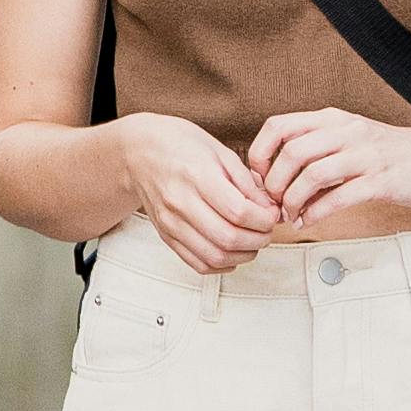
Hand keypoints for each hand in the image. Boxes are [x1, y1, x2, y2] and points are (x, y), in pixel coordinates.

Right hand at [115, 115, 285, 276]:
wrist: (139, 151)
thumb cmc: (180, 145)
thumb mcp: (219, 151)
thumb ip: (246, 182)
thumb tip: (268, 209)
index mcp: (197, 175)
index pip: (239, 211)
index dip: (264, 219)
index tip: (272, 214)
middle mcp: (180, 202)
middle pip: (228, 238)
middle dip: (258, 240)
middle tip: (266, 230)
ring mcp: (170, 222)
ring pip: (215, 256)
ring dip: (243, 256)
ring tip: (252, 242)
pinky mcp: (166, 235)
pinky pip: (197, 263)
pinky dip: (221, 265)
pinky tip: (232, 252)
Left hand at [244, 105, 410, 234]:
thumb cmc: (383, 153)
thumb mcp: (346, 139)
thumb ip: (313, 152)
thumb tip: (269, 179)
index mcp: (331, 119)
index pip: (279, 126)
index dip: (259, 153)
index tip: (258, 179)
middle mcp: (346, 132)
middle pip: (292, 152)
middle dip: (274, 184)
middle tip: (272, 204)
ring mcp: (365, 155)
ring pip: (313, 174)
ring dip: (293, 201)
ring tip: (289, 216)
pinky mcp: (382, 181)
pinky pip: (340, 197)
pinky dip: (316, 213)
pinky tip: (308, 222)